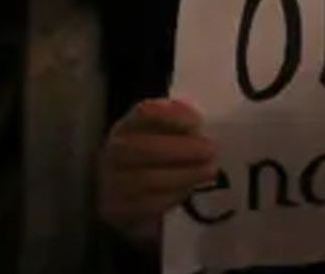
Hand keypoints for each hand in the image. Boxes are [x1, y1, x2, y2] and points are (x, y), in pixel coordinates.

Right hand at [98, 98, 218, 246]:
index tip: (198, 122)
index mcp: (126, 127)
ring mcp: (113, 182)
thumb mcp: (159, 134)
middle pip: (144, 148)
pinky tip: (190, 189)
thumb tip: (196, 124)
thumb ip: (177, 124)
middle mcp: (114, 152)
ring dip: (184, 175)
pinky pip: (148, 205)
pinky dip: (173, 196)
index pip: (144, 114)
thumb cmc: (150, 157)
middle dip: (182, 149)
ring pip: (147, 179)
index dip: (172, 116)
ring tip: (208, 170)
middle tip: (212, 150)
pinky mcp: (119, 211)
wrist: (119, 194)